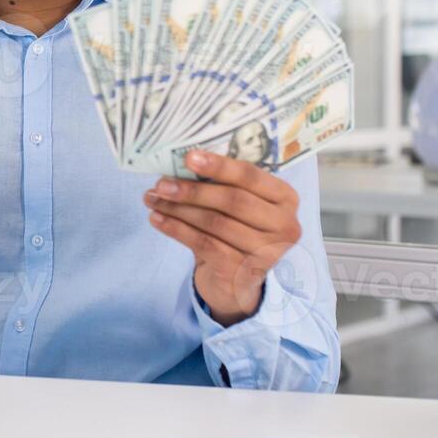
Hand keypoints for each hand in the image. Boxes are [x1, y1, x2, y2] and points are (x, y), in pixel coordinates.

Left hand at [142, 150, 302, 325]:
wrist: (236, 280)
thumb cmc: (235, 230)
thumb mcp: (236, 205)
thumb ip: (220, 184)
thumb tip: (181, 164)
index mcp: (285, 198)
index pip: (251, 176)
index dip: (219, 166)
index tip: (188, 157)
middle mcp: (285, 224)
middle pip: (233, 200)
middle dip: (193, 191)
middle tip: (161, 184)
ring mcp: (268, 251)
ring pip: (216, 223)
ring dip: (179, 209)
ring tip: (152, 199)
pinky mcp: (246, 271)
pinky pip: (205, 244)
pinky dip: (177, 230)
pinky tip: (157, 219)